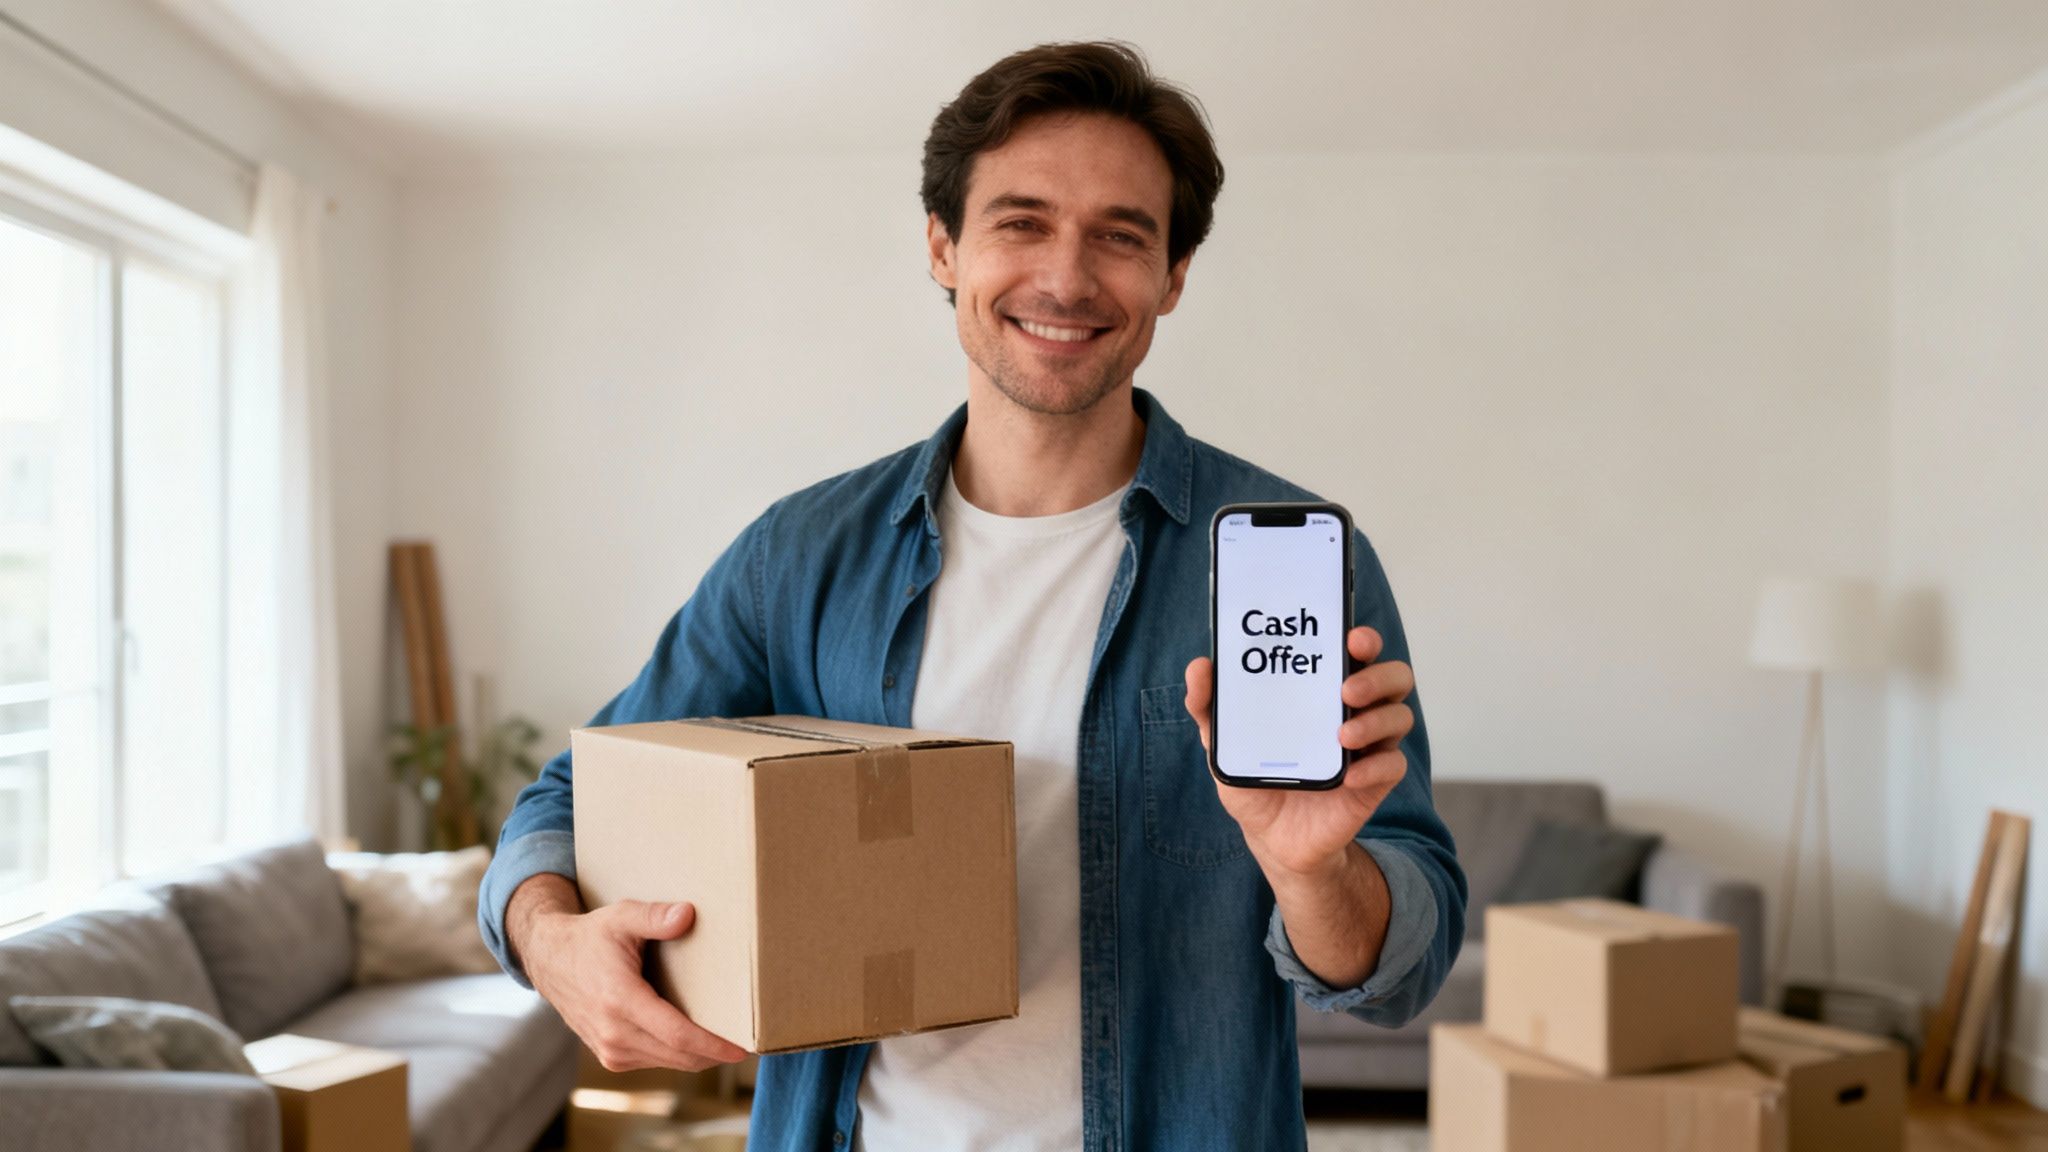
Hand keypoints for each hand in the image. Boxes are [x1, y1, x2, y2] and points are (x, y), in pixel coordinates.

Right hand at [508, 875, 749, 1072]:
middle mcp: (612, 1032)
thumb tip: (687, 914)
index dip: (712, 1044)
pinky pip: (656, 1060)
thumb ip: (655, 916)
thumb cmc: (591, 936)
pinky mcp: (611, 1057)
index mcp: (618, 999)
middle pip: (678, 1054)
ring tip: (732, 1041)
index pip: (675, 1034)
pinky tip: (700, 1040)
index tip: (742, 1047)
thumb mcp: (621, 916)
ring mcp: (610, 1049)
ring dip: (701, 1056)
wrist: (550, 961)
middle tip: (752, 1042)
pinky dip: (681, 1054)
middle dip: (716, 1052)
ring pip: (670, 1062)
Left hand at [1183, 626, 1413, 879]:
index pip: (1358, 651)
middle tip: (1347, 689)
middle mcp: (1355, 710)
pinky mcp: (1375, 782)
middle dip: (1377, 676)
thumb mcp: (1223, 742)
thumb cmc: (1254, 775)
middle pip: (1394, 677)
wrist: (1270, 835)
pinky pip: (1393, 766)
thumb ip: (1207, 705)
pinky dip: (1375, 768)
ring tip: (1343, 736)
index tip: (1351, 638)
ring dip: (1377, 721)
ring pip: (1400, 717)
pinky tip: (1349, 777)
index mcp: (1323, 689)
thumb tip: (1199, 666)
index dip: (1363, 639)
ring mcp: (1369, 745)